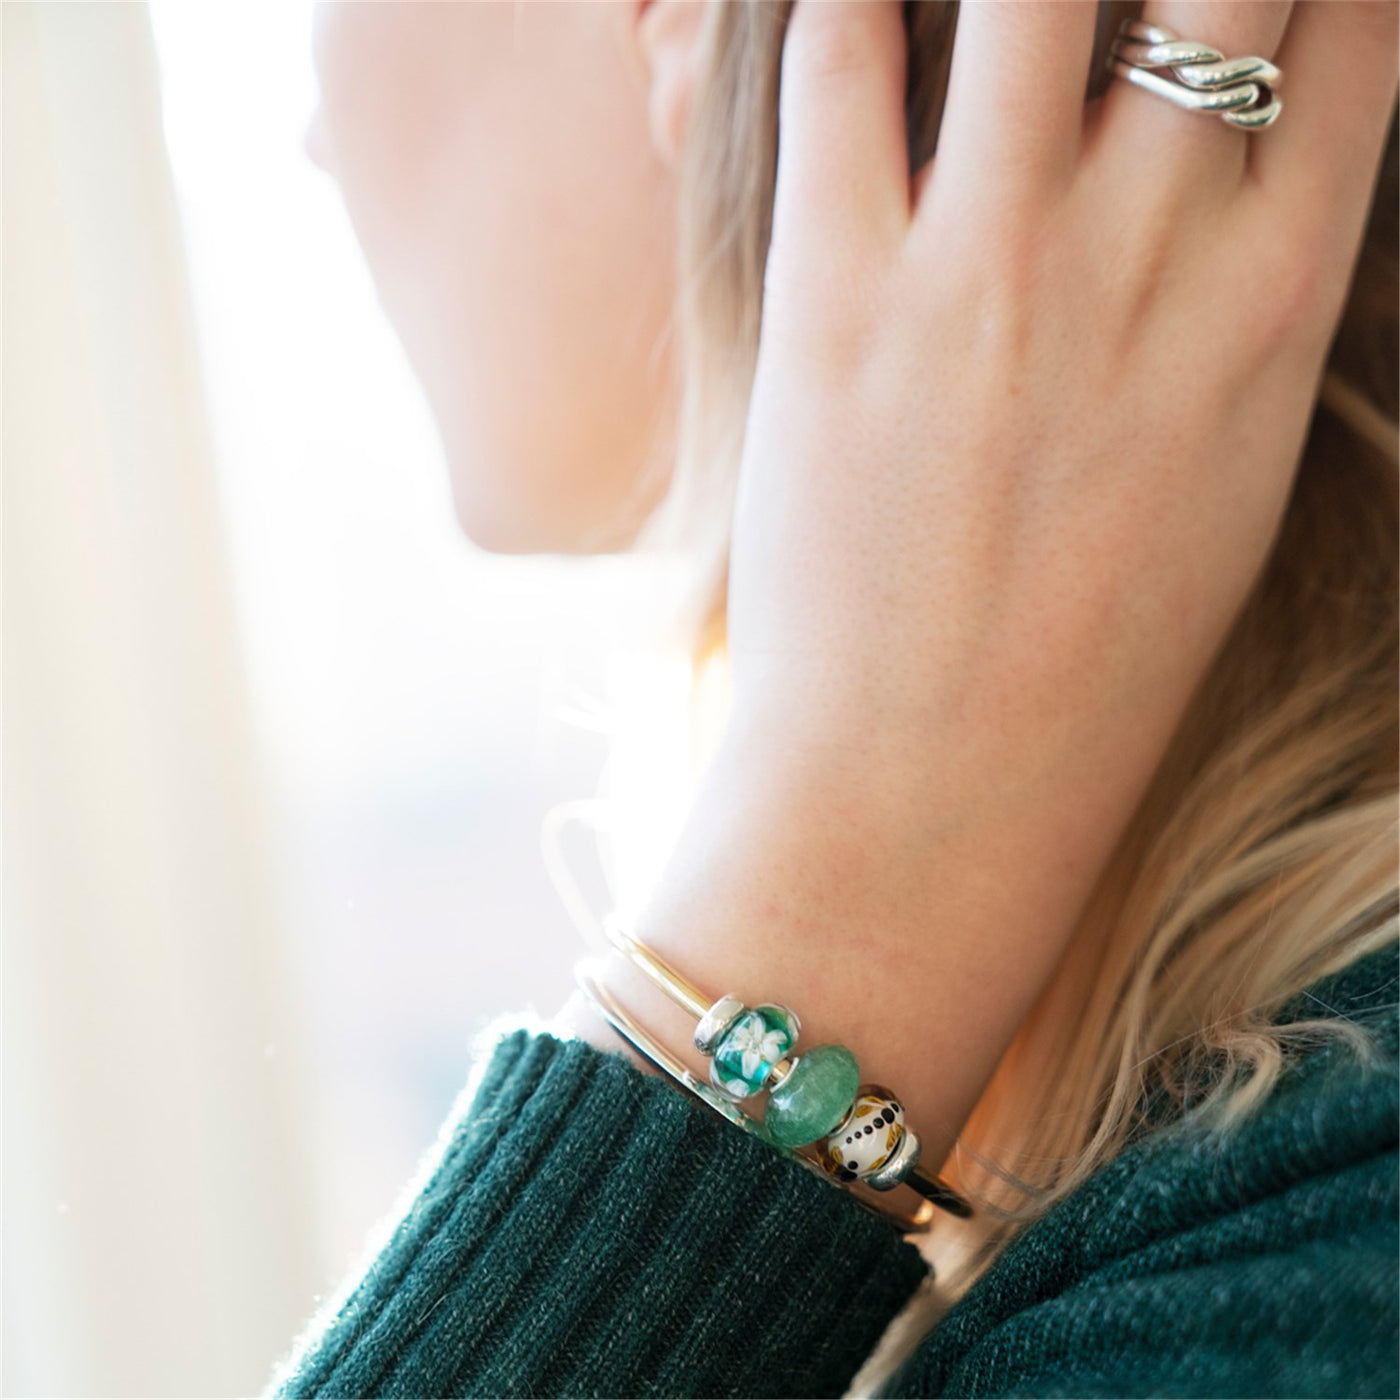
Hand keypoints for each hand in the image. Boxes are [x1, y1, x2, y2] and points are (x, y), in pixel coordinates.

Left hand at [558, 1, 1395, 1181]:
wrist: (935, 790)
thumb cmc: (1088, 662)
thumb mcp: (1226, 482)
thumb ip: (1243, 314)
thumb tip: (1239, 194)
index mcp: (1273, 307)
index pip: (1353, 24)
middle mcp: (1152, 258)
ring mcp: (994, 270)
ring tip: (982, 2)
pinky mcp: (842, 303)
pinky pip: (842, 71)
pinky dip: (838, 7)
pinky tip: (839, 6)